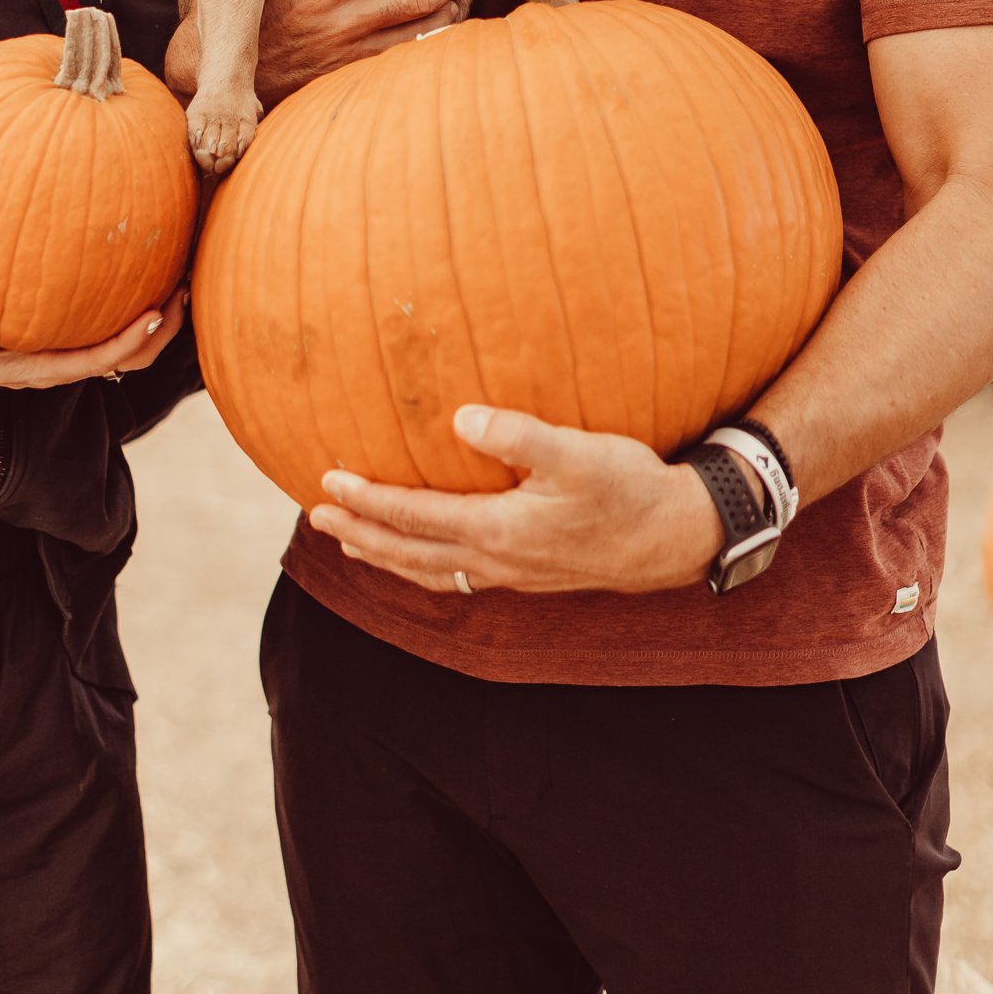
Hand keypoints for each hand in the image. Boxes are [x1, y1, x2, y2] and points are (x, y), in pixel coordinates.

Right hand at [0, 284, 187, 389]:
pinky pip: (123, 319)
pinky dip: (142, 296)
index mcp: (51, 369)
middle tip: (182, 287)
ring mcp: (82, 347)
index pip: (101, 360)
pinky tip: (152, 261)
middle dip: (163, 328)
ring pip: (137, 342)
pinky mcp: (84, 330)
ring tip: (180, 274)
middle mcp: (75, 361)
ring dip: (162, 314)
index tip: (153, 312)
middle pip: (135, 356)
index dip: (130, 341)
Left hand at [307, 404, 724, 594]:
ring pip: (430, 570)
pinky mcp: (527, 574)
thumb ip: (519, 435)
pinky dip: (422, 565)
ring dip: (385, 554)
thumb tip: (461, 418)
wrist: (676, 538)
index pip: (414, 517)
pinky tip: (420, 554)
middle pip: (409, 552)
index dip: (367, 500)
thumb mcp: (579, 452)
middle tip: (316, 516)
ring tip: (350, 540)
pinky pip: (456, 575)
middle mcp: (498, 561)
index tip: (327, 481)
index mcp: (500, 531)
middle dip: (360, 533)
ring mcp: (512, 574)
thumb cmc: (630, 487)